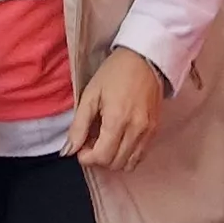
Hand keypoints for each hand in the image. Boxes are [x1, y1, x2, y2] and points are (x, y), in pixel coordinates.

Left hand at [68, 49, 166, 170]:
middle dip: (98, 158)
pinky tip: (119, 139)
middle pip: (115, 163)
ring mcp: (149, 132)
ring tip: (105, 140)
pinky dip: (127, 155)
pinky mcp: (155, 130)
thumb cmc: (114, 73)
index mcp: (118, 120)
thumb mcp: (90, 95)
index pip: (101, 157)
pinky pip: (140, 155)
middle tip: (91, 141)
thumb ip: (78, 126)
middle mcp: (136, 130)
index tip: (81, 146)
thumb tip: (68, 151)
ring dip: (113, 159)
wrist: (144, 58)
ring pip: (129, 164)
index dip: (86, 157)